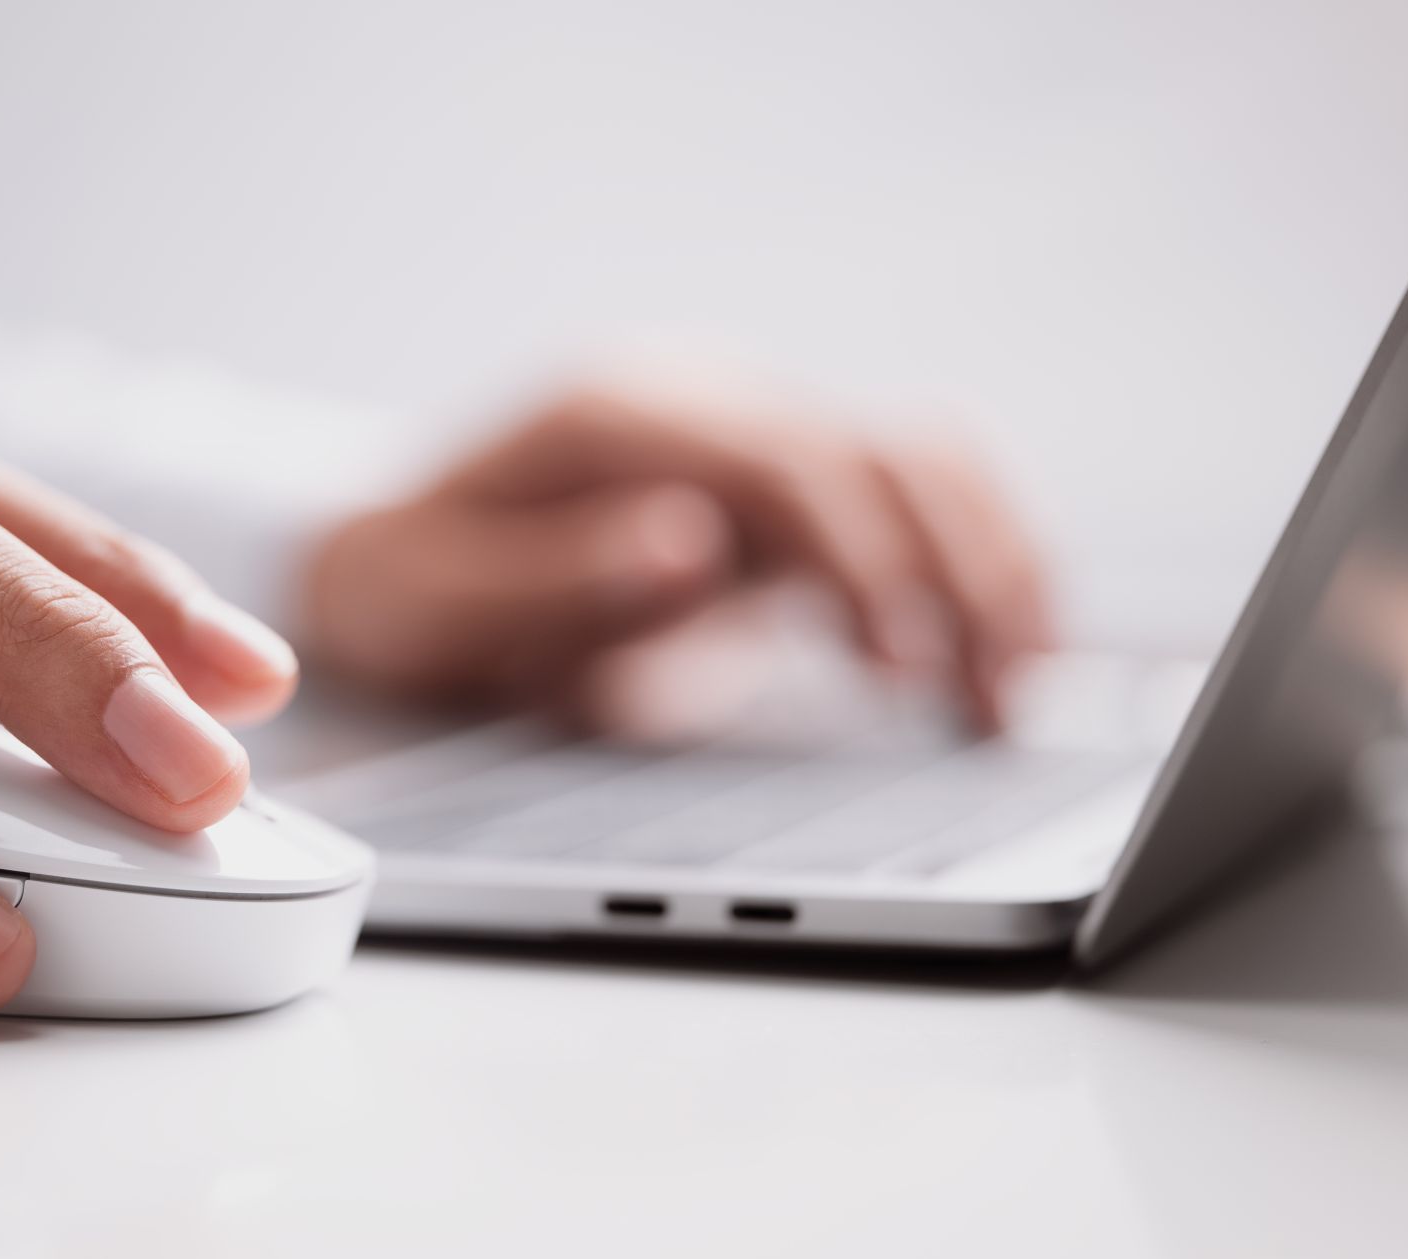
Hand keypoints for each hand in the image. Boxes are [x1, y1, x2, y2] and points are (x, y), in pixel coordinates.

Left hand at [302, 377, 1053, 735]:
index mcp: (620, 415)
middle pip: (883, 451)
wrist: (392, 553)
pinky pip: (903, 506)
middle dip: (959, 573)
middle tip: (991, 707)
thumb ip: (556, 574)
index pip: (788, 463)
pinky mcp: (776, 490)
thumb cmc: (404, 586)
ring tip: (1015, 696)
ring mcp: (747, 436)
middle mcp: (702, 402)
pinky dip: (966, 570)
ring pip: (920, 464)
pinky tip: (993, 657)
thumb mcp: (435, 599)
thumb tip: (692, 545)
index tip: (900, 667)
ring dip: (989, 569)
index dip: (862, 560)